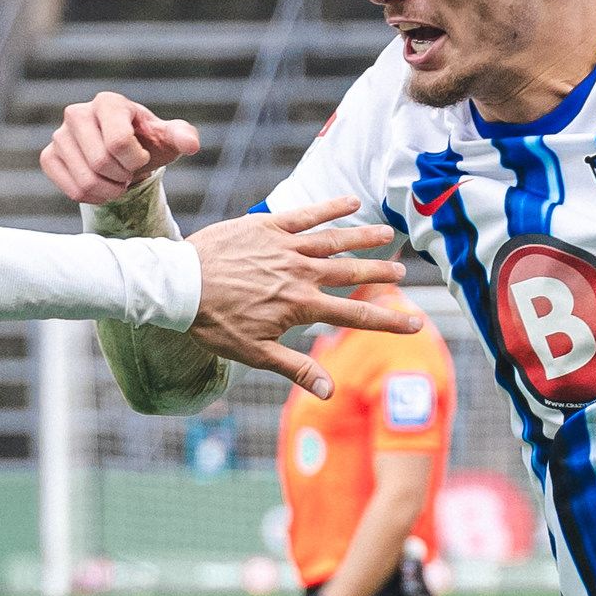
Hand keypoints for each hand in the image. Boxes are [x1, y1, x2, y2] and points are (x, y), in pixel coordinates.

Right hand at [40, 90, 199, 209]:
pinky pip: (70, 190)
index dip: (136, 160)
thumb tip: (191, 144)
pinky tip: (100, 187)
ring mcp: (59, 135)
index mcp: (108, 102)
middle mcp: (77, 113)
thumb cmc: (146, 142)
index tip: (141, 158)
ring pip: (85, 180)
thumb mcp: (167, 138)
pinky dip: (91, 197)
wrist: (122, 153)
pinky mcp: (49, 156)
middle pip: (101, 162)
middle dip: (122, 177)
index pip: (119, 142)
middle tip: (128, 174)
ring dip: (109, 190)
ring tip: (116, 181)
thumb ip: (181, 136)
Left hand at [184, 197, 423, 396]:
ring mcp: (285, 247)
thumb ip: (296, 369)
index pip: (354, 313)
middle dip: (380, 272)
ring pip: (333, 240)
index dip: (388, 319)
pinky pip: (305, 214)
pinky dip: (330, 208)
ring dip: (363, 238)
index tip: (416, 323)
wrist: (179, 285)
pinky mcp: (267, 226)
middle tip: (403, 273)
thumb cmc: (214, 323)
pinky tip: (351, 202)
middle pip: (350, 272)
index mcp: (300, 305)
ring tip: (388, 236)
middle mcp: (299, 273)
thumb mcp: (255, 353)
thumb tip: (330, 392)